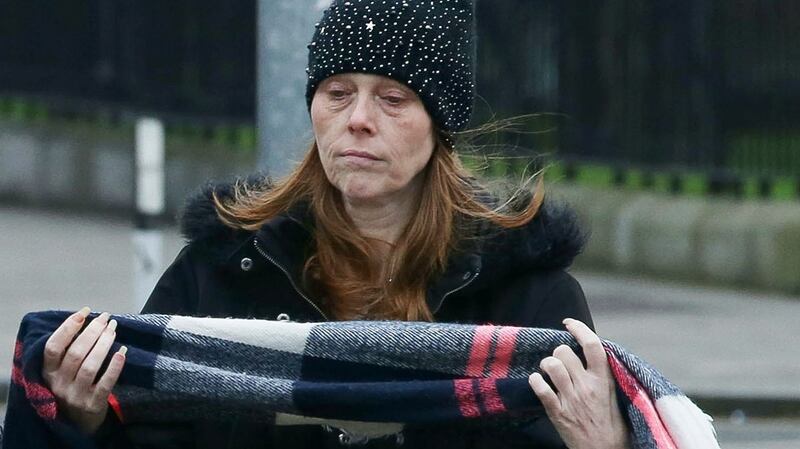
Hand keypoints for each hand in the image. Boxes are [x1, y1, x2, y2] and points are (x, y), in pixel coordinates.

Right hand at [42, 308, 126, 434]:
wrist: (78, 422)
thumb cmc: (72, 386)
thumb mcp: (61, 372)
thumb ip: (68, 350)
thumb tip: (86, 318)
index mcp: (48, 372)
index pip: (53, 347)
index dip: (68, 327)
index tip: (85, 311)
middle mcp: (58, 384)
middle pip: (75, 353)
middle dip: (92, 332)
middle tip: (106, 318)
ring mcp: (75, 395)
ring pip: (90, 366)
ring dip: (104, 345)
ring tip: (114, 330)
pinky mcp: (93, 404)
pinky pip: (105, 383)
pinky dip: (114, 367)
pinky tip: (123, 352)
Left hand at [528, 318, 629, 448]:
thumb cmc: (613, 426)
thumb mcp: (616, 397)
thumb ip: (604, 375)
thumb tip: (592, 353)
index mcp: (603, 381)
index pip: (592, 346)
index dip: (579, 329)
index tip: (569, 323)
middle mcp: (586, 387)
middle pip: (564, 352)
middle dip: (558, 352)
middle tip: (560, 360)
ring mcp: (570, 399)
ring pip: (551, 366)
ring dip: (546, 365)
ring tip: (549, 371)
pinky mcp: (557, 412)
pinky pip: (540, 388)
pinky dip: (535, 381)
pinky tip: (537, 382)